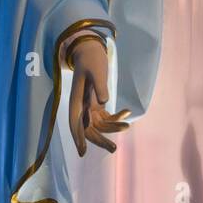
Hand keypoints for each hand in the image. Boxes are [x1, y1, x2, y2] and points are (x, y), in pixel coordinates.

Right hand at [67, 37, 129, 156]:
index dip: (78, 138)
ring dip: (112, 127)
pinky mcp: (96, 103)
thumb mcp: (97, 71)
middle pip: (88, 129)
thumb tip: (104, 103)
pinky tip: (127, 111)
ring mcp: (88, 106)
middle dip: (100, 140)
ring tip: (127, 126)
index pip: (75, 124)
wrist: (90, 50)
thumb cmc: (92, 60)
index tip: (82, 152)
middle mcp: (81, 107)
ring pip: (98, 125)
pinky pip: (105, 116)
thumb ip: (100, 86)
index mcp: (76, 101)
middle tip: (114, 149)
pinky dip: (115, 116)